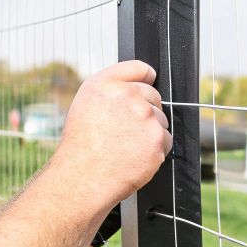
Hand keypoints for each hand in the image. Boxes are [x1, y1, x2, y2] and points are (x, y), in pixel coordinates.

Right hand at [52, 61, 170, 210]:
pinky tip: (135, 155)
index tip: (146, 84)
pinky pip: (165, 141)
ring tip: (126, 145)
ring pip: (161, 120)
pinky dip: (155, 150)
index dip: (146, 78)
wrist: (82, 177)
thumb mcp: (86, 103)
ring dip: (150, 132)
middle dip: (145, 111)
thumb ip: (113, 87)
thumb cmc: (81, 144)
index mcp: (106, 84)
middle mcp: (128, 96)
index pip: (140, 68)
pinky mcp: (158, 139)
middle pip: (154, 96)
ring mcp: (146, 117)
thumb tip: (141, 81)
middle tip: (124, 130)